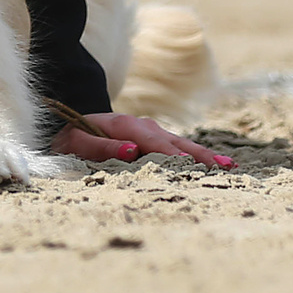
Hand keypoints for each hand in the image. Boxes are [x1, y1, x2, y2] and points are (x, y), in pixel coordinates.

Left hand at [49, 111, 233, 168]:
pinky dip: (194, 155)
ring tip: (227, 166)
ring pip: (178, 143)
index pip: (151, 141)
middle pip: (172, 140)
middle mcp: (140, 125)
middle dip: (197, 154)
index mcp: (121, 125)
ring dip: (202, 154)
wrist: (65, 129)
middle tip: (223, 167)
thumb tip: (132, 149)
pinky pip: (175, 147)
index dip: (169, 153)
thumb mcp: (76, 145)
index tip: (188, 164)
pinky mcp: (151, 139)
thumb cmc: (69, 141)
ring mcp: (148, 131)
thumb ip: (101, 147)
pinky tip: (212, 164)